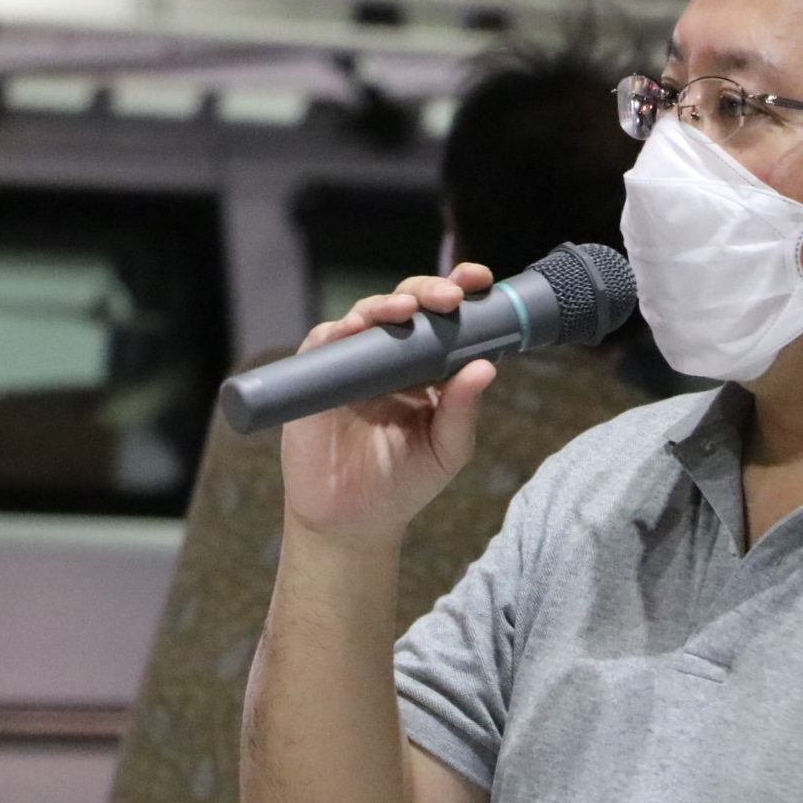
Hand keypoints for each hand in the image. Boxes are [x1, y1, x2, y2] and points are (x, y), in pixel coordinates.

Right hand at [278, 265, 500, 550]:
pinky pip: (323, 344)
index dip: (459, 291)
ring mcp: (351, 363)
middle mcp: (389, 356)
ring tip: (406, 309)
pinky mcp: (316, 378)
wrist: (353, 522)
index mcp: (426, 366)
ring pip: (365, 316)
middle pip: (407, 303)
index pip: (444, 318)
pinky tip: (353, 328)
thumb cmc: (405, 482)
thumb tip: (485, 368)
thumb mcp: (446, 450)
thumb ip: (463, 411)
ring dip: (385, 305)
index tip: (481, 281)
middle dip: (428, 290)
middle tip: (450, 297)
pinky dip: (338, 332)